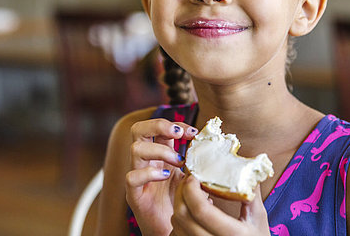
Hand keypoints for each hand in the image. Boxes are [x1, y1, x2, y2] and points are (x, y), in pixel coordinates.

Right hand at [126, 118, 197, 235]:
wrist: (174, 231)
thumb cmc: (183, 204)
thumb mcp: (193, 177)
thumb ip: (198, 162)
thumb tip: (217, 148)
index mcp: (159, 154)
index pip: (158, 128)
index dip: (175, 124)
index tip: (194, 132)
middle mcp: (146, 162)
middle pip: (138, 129)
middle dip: (158, 124)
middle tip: (179, 134)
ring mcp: (138, 177)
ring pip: (135, 149)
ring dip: (160, 150)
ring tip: (178, 161)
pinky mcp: (134, 195)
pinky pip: (132, 177)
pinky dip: (149, 173)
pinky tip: (165, 176)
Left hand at [171, 176, 270, 235]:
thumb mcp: (259, 218)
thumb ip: (251, 193)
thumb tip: (249, 165)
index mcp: (232, 234)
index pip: (200, 209)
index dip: (191, 188)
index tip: (193, 176)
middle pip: (182, 215)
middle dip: (181, 192)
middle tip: (189, 181)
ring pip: (176, 225)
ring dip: (179, 206)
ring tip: (192, 196)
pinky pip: (177, 234)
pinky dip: (179, 221)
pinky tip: (192, 214)